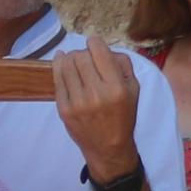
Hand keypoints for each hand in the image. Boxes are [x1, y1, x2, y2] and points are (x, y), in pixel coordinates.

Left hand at [52, 44, 142, 183]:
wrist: (108, 147)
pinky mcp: (64, 109)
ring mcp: (78, 102)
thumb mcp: (133, 90)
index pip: (99, 52)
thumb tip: (103, 47)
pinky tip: (61, 61)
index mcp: (116, 88)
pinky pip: (57, 78)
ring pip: (66, 64)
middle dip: (83, 52)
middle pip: (80, 56)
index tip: (94, 43)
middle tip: (86, 58)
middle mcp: (97, 94)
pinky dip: (58, 65)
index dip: (94, 42)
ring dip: (70, 58)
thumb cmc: (123, 116)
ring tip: (75, 62)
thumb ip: (122, 64)